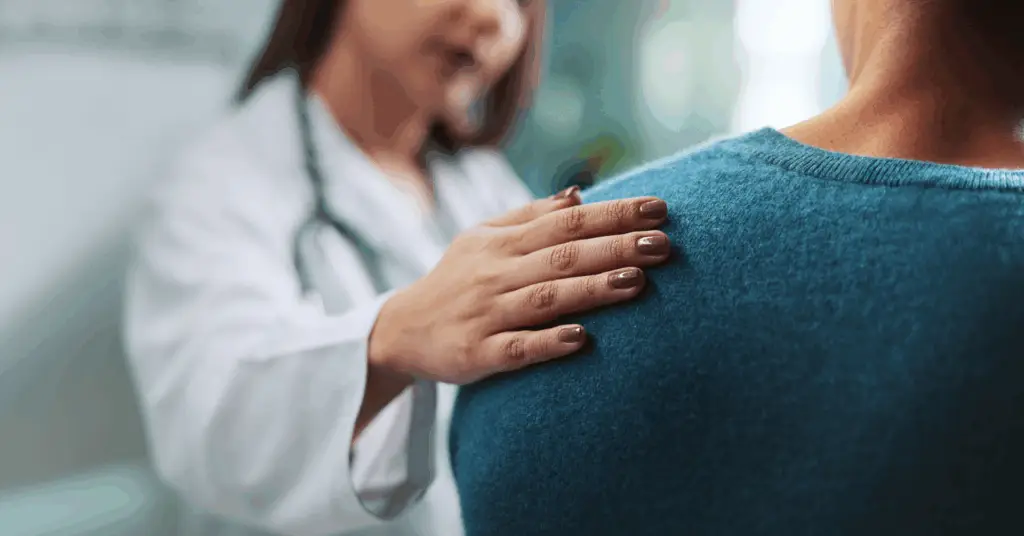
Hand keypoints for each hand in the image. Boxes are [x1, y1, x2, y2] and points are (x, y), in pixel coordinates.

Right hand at [370, 187, 669, 384]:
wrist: (400, 330)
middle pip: (562, 256)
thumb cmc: (455, 280)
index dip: (613, 214)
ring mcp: (487, 314)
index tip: (659, 210)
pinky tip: (581, 339)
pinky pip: (516, 348)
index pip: (566, 221)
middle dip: (615, 247)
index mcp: (502, 242)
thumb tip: (579, 194)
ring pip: (545, 298)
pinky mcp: (477, 353)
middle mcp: (496, 273)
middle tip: (664, 244)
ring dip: (590, 290)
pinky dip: (547, 342)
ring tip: (636, 282)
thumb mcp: (482, 238)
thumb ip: (529, 216)